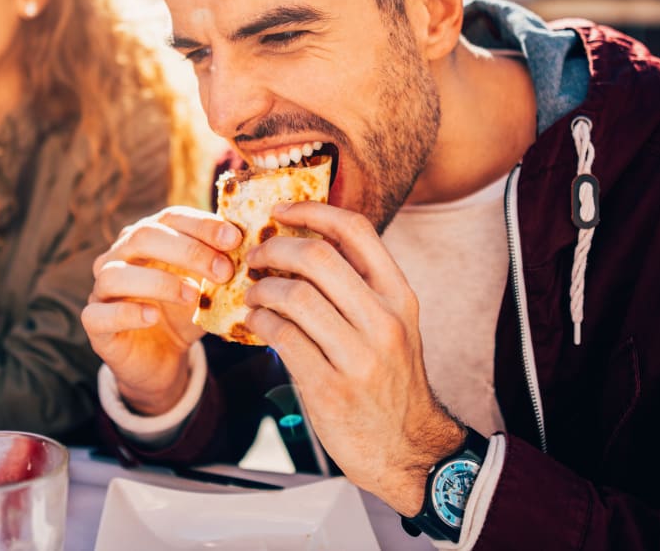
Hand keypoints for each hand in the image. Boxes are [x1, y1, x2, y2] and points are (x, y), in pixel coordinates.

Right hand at [81, 206, 241, 414]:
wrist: (162, 360)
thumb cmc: (184, 313)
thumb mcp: (208, 288)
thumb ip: (222, 268)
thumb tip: (255, 250)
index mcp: (148, 237)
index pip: (171, 217)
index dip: (202, 225)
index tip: (234, 239)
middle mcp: (119, 255)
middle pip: (143, 237)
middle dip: (187, 251)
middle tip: (223, 271)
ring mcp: (102, 288)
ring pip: (116, 273)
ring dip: (159, 281)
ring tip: (192, 296)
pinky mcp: (94, 322)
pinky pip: (99, 313)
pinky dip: (127, 312)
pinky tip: (153, 316)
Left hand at [243, 201, 463, 515]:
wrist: (407, 448)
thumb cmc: (388, 379)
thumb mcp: (391, 325)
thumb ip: (358, 286)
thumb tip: (304, 242)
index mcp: (399, 296)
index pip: (356, 230)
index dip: (312, 211)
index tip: (280, 211)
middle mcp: (384, 321)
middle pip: (318, 256)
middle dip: (275, 247)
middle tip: (255, 255)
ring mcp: (359, 357)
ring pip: (295, 296)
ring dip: (262, 288)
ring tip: (252, 292)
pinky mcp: (330, 389)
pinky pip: (282, 338)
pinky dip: (259, 322)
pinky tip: (254, 322)